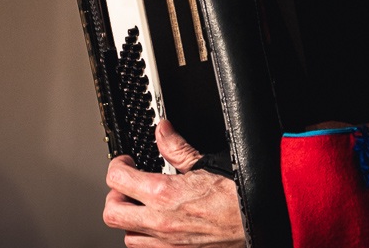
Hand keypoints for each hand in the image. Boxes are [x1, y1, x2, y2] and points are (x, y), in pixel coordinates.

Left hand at [102, 120, 244, 246]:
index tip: (125, 162)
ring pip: (127, 235)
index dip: (117, 165)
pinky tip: (157, 223)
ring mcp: (166, 243)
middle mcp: (160, 222)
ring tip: (142, 206)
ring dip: (130, 219)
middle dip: (115, 196)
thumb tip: (163, 131)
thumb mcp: (205, 163)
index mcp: (163, 194)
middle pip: (111, 213)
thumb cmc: (237, 196)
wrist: (257, 221)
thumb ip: (177, 147)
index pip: (117, 179)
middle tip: (127, 185)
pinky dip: (145, 236)